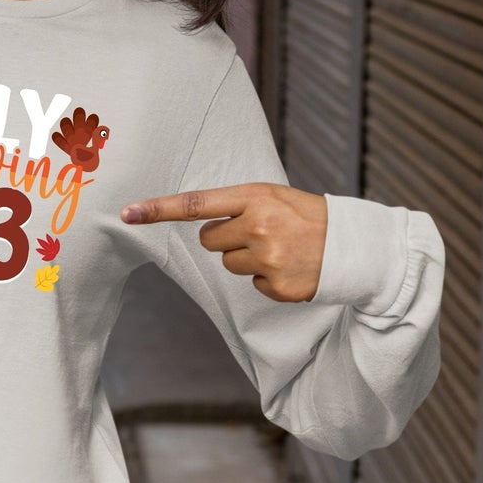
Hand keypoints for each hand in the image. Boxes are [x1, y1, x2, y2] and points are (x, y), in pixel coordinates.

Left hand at [120, 183, 327, 302]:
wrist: (355, 245)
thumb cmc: (307, 215)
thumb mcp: (272, 196)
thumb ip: (236, 205)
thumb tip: (200, 225)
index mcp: (254, 197)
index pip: (195, 203)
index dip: (158, 209)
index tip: (127, 213)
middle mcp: (258, 226)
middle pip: (209, 240)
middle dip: (228, 238)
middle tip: (261, 232)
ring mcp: (269, 258)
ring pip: (228, 264)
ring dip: (248, 258)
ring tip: (280, 248)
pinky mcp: (278, 286)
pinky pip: (252, 284)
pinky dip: (268, 279)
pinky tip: (291, 267)